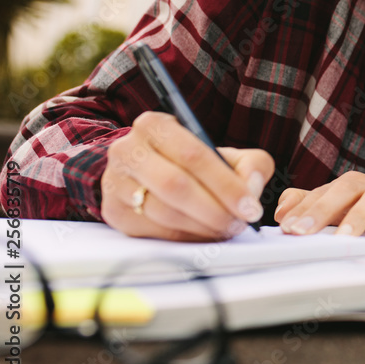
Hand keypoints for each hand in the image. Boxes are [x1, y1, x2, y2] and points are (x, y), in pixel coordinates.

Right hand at [100, 111, 273, 240]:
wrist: (151, 173)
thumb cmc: (194, 163)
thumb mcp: (227, 153)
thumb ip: (251, 164)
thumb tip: (251, 188)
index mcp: (155, 125)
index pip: (193, 155)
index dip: (226, 184)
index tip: (251, 207)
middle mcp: (127, 150)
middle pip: (175, 185)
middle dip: (215, 210)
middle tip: (240, 223)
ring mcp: (116, 182)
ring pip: (164, 212)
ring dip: (202, 227)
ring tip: (226, 229)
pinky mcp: (113, 212)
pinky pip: (154, 232)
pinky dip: (186, 238)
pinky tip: (205, 235)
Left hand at [274, 171, 364, 239]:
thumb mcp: (343, 210)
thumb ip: (312, 207)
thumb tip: (281, 210)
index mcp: (349, 189)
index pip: (322, 193)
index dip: (303, 209)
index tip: (286, 227)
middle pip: (346, 188)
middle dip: (322, 209)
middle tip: (303, 231)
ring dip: (360, 214)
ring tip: (346, 236)